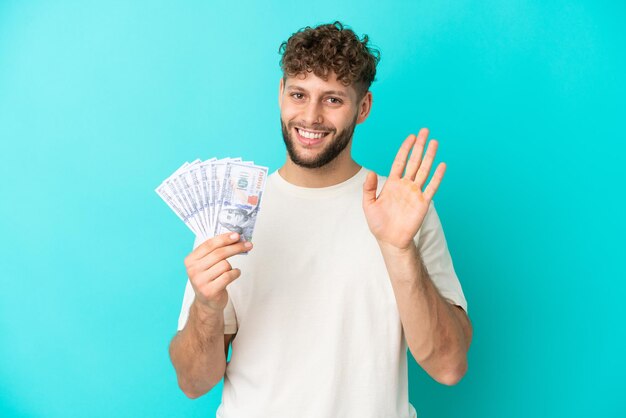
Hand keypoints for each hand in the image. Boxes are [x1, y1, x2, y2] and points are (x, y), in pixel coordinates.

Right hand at [184, 232, 251, 311]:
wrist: (206, 303)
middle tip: (247, 245)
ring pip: (225, 265)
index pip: (209, 244)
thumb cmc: (209, 279)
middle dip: (235, 247)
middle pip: (219, 253)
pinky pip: (228, 276)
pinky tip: (234, 274)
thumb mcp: (206, 264)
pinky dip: (235, 273)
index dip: (224, 238)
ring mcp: (200, 281)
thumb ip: (215, 250)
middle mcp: (193, 270)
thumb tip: (234, 237)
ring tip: (229, 271)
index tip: (236, 235)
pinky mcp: (209, 291)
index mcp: (190, 260)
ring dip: (231, 266)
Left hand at [363, 128, 445, 250]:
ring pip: (424, 170)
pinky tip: (442, 165)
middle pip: (414, 161)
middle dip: (419, 146)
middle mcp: (405, 185)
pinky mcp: (423, 203)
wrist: (390, 240)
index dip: (405, 148)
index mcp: (392, 183)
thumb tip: (370, 171)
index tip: (411, 136)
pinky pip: (431, 187)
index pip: (400, 161)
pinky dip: (437, 177)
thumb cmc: (378, 223)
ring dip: (430, 157)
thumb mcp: (369, 204)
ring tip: (435, 142)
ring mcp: (415, 193)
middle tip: (425, 131)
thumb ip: (369, 188)